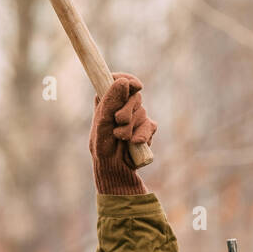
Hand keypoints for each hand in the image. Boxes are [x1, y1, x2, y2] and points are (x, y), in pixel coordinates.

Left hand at [89, 72, 156, 194]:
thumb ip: (110, 102)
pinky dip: (142, 135)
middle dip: (128, 108)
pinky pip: (150, 126)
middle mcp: (122, 107)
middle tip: (118, 121)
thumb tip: (123, 82)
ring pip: (142, 111)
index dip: (126, 80)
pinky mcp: (146, 130)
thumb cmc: (103, 149)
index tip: (132, 84)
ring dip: (131, 126)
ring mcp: (135, 118)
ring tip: (121, 139)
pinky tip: (134, 144)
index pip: (118, 81)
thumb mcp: (102, 124)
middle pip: (133, 94)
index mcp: (107, 102)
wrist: (116, 171)